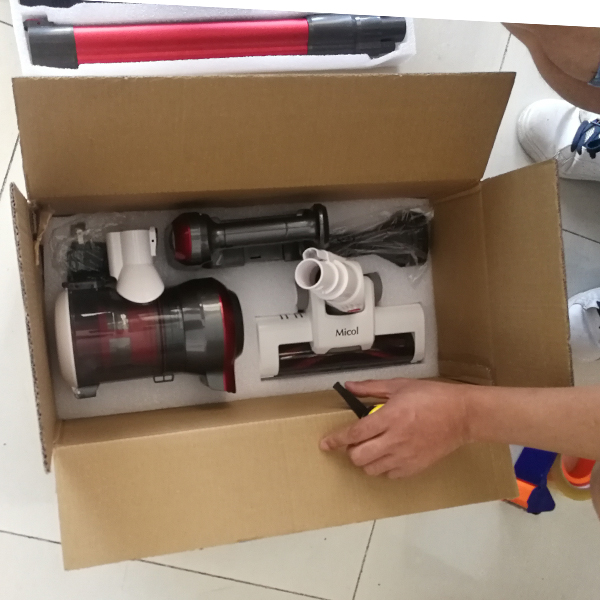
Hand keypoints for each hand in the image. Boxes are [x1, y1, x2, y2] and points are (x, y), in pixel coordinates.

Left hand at [320, 378, 471, 478]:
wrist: (462, 415)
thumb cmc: (433, 397)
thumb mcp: (400, 386)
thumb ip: (371, 388)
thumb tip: (350, 387)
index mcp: (389, 417)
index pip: (354, 434)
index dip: (336, 440)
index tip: (325, 444)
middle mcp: (395, 440)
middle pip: (358, 457)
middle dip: (350, 451)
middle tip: (355, 442)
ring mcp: (405, 456)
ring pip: (371, 469)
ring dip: (365, 460)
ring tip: (372, 448)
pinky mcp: (415, 467)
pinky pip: (389, 475)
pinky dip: (382, 468)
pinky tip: (388, 455)